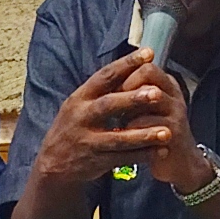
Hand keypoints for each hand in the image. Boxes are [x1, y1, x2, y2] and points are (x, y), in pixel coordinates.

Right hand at [33, 50, 200, 200]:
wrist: (52, 165)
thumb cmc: (73, 128)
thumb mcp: (79, 106)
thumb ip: (103, 90)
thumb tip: (131, 65)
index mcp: (79, 98)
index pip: (104, 76)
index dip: (126, 64)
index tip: (148, 54)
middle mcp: (81, 117)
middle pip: (108, 105)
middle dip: (133, 99)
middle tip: (157, 93)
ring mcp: (87, 141)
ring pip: (118, 138)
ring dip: (143, 135)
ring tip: (166, 131)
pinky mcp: (95, 162)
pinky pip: (122, 158)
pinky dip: (142, 155)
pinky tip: (161, 151)